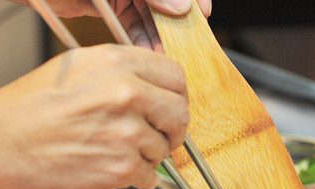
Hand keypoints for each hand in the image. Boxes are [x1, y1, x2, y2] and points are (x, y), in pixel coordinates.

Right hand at [0, 44, 188, 188]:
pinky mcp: (122, 167)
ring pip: (164, 148)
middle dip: (171, 127)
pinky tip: (112, 168)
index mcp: (119, 64)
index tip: (167, 106)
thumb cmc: (31, 106)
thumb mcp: (78, 66)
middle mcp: (128, 94)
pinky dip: (137, 177)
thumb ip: (123, 72)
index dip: (174, 95)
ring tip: (117, 151)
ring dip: (148, 154)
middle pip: (180, 113)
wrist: (0, 142)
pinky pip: (150, 176)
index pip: (176, 77)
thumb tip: (155, 86)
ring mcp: (128, 133)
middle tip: (157, 134)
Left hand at [12, 0, 211, 50]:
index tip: (202, 17)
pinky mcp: (112, 7)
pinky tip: (145, 54)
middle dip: (175, 28)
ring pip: (152, 19)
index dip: (192, 2)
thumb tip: (183, 6)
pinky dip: (140, 41)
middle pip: (168, 5)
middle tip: (181, 48)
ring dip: (158, 39)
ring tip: (162, 56)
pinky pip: (134, 26)